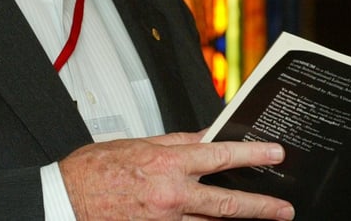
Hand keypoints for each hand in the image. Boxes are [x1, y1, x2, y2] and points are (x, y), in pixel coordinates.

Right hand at [58, 130, 294, 219]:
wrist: (66, 200)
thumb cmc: (94, 170)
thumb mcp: (137, 143)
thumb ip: (176, 142)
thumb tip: (205, 137)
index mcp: (166, 162)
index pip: (220, 154)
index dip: (252, 154)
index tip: (274, 154)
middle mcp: (171, 193)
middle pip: (227, 201)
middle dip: (261, 206)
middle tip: (284, 208)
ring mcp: (165, 220)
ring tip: (263, 220)